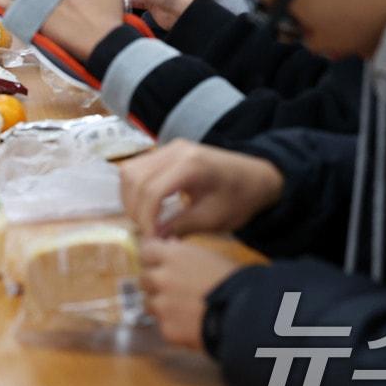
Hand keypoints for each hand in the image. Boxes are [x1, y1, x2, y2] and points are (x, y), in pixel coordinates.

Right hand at [120, 139, 283, 238]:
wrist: (256, 177)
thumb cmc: (239, 199)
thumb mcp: (212, 219)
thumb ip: (179, 226)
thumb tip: (151, 238)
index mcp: (191, 166)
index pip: (152, 191)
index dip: (146, 218)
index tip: (150, 238)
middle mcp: (175, 150)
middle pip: (134, 177)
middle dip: (135, 208)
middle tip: (146, 230)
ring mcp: (170, 147)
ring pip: (130, 170)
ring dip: (131, 197)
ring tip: (144, 218)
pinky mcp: (167, 150)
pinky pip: (138, 167)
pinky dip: (136, 188)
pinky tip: (147, 205)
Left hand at [140, 238, 241, 348]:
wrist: (246, 315)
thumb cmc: (235, 282)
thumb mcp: (210, 257)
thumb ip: (184, 253)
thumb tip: (169, 245)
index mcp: (173, 256)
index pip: (146, 251)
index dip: (152, 258)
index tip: (158, 263)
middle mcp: (162, 278)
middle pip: (144, 278)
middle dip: (155, 283)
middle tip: (173, 289)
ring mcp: (162, 305)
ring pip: (149, 304)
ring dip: (161, 306)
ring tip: (184, 310)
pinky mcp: (167, 329)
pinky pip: (163, 326)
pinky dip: (174, 327)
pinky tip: (192, 326)